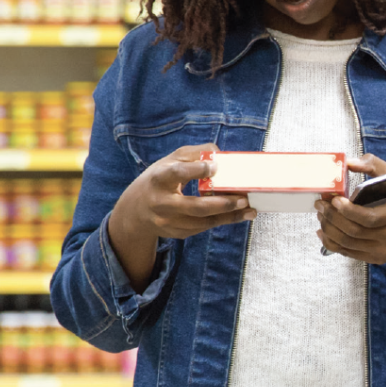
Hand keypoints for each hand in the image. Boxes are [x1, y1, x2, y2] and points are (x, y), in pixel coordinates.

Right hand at [108, 143, 256, 288]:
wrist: (135, 212)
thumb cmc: (158, 180)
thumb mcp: (169, 161)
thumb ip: (193, 154)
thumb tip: (219, 153)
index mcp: (158, 179)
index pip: (176, 174)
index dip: (194, 170)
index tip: (214, 167)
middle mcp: (162, 203)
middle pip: (194, 206)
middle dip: (221, 204)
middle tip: (243, 198)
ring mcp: (168, 221)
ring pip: (202, 222)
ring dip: (228, 217)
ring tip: (249, 210)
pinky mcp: (177, 233)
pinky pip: (202, 228)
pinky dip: (221, 221)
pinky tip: (238, 215)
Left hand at [316, 154, 385, 290]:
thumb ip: (374, 165)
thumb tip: (348, 163)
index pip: (369, 217)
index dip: (347, 211)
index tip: (334, 199)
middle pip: (355, 231)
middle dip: (332, 217)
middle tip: (321, 204)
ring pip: (348, 243)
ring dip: (329, 229)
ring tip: (321, 214)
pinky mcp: (377, 258)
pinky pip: (348, 253)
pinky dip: (331, 243)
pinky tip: (324, 231)